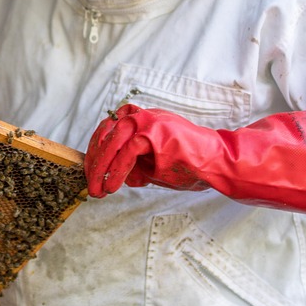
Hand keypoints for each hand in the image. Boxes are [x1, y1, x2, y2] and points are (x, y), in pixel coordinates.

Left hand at [84, 103, 305, 219]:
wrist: (215, 161)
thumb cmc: (188, 164)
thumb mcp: (154, 166)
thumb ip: (135, 167)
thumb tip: (115, 177)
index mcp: (140, 120)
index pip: (107, 131)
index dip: (95, 152)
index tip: (90, 172)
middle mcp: (140, 115)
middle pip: (104, 135)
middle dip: (94, 163)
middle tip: (90, 185)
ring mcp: (146, 121)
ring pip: (111, 143)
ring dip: (101, 168)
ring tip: (98, 189)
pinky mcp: (152, 132)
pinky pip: (126, 153)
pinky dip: (116, 171)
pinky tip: (113, 186)